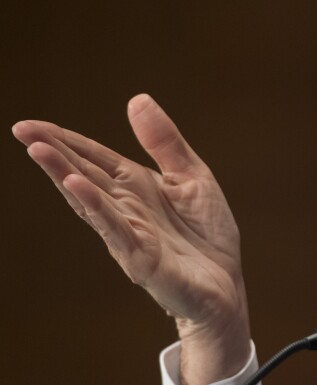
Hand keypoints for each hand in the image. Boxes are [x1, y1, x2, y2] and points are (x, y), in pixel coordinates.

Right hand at [12, 94, 250, 384]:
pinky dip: (97, 208)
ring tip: (39, 150)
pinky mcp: (142, 259)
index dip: (65, 140)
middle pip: (84, 174)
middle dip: (55, 153)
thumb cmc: (207, 235)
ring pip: (92, 201)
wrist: (227, 286)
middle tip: (22, 130)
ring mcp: (130, 234)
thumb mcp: (193, 178)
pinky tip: (77, 186)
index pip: (94, 157)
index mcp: (137, 186)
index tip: (29, 125)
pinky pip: (116, 229)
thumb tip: (137, 99)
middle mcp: (126, 209)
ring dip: (65, 175)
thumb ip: (165, 143)